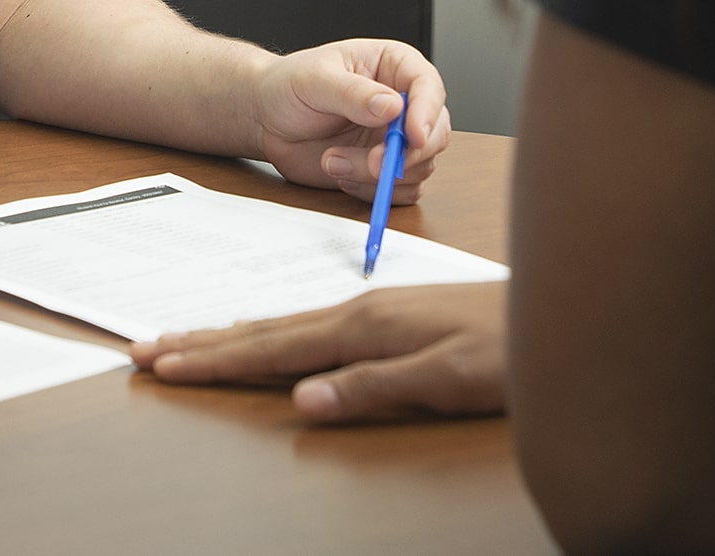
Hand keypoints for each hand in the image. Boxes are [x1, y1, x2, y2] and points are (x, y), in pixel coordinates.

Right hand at [132, 282, 506, 421]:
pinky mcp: (396, 317)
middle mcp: (364, 312)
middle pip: (268, 330)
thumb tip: (303, 403)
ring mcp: (379, 311)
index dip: (215, 360)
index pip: (273, 347)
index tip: (162, 363)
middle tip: (147, 347)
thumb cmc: (514, 351)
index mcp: (367, 328)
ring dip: (234, 335)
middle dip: (206, 342)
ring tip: (190, 340)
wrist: (567, 313)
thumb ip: (374, 388)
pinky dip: (276, 332)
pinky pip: (315, 325)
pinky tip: (271, 334)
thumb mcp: (447, 380)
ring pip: (288, 325)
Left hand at [252, 38, 450, 200]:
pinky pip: (400, 191)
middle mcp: (403, 103)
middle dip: (407, 154)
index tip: (412, 136)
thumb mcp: (315, 80)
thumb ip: (353, 93)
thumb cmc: (289, 85)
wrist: (266, 118)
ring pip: (419, 167)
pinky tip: (340, 173)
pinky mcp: (384, 169)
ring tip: (332, 161)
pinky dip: (372, 191)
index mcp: (394, 66)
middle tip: (372, 162)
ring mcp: (395, 139)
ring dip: (377, 175)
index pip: (428, 86)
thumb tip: (392, 107)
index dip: (427, 112)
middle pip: (435, 133)